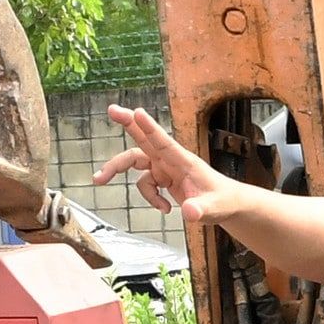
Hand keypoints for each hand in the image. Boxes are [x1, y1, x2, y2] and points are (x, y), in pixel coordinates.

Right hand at [98, 104, 246, 225]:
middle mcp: (171, 161)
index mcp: (184, 161)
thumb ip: (201, 210)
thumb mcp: (215, 209)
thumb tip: (188, 213)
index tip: (137, 112)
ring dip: (116, 169)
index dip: (150, 128)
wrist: (225, 205)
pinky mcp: (162, 178)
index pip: (165, 142)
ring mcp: (165, 168)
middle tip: (111, 110)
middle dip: (128, 123)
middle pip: (144, 139)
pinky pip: (145, 185)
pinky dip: (151, 199)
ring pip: (135, 162)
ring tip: (98, 180)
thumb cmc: (223, 202)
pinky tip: (166, 209)